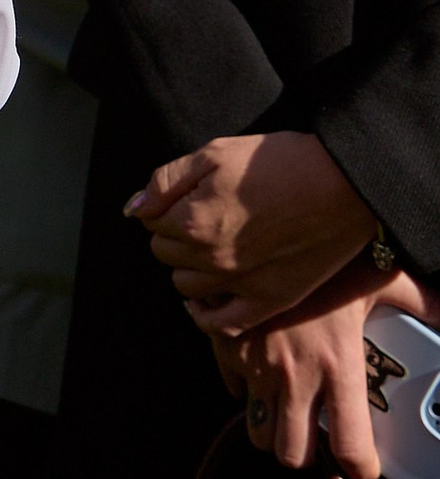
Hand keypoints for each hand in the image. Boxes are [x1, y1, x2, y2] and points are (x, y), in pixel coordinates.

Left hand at [130, 129, 375, 334]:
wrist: (343, 182)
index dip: (167, 206)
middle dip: (176, 236)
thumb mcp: (215, 153)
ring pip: (186, 288)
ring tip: (215, 248)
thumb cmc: (279, 161)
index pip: (152, 222)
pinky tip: (213, 295)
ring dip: (191, 269)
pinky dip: (207, 314)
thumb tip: (135, 209)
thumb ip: (166, 181)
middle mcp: (211, 259)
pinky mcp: (270, 302)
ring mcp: (241, 285)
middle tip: (206, 217)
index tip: (189, 196)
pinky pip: (220, 325)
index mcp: (193, 221)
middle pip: (165, 254)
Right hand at [223, 260, 433, 478]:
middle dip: (306, 454)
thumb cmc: (330, 255)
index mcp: (339, 367)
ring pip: (259, 432)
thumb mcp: (382, 280)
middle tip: (318, 435)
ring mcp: (256, 365)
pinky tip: (262, 371)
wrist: (265, 225)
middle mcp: (296, 376)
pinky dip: (246, 390)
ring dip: (274, 428)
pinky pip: (233, 390)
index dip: (359, 468)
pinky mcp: (227, 349)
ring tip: (290, 410)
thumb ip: (420, 303)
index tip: (362, 466)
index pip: (349, 446)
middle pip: (293, 454)